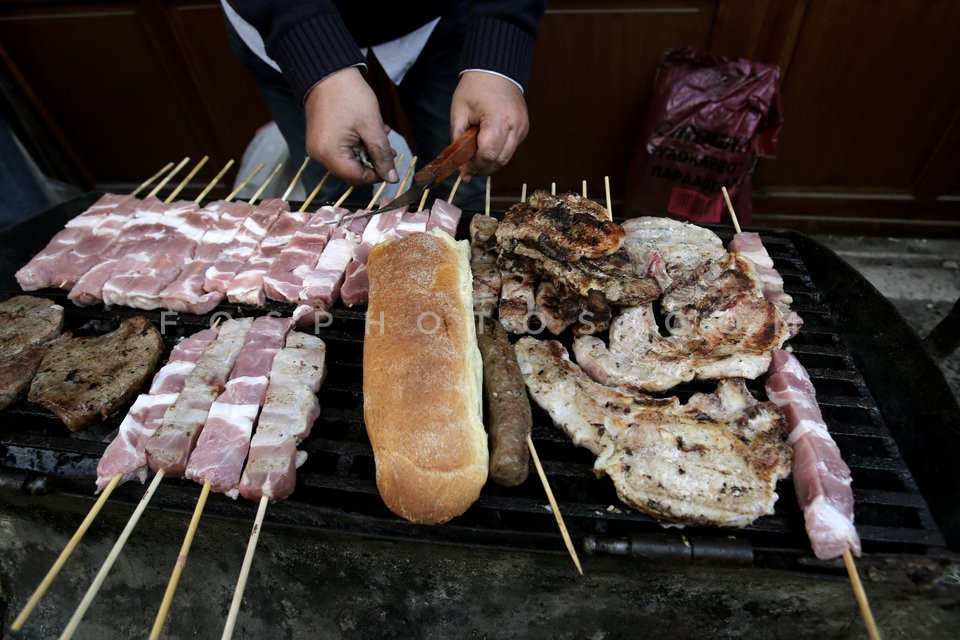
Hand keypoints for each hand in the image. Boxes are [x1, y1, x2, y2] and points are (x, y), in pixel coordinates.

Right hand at [304, 67, 398, 184]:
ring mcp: (318, 147)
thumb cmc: (349, 95)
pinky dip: (356, 145)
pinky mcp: (320, 139)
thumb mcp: (372, 126)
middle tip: (388, 149)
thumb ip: (382, 154)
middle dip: (372, 162)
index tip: (390, 163)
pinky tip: (369, 132)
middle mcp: (319, 155)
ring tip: (382, 136)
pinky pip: (340, 150)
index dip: (376, 174)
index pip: (357, 178)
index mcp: (330, 153)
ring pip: (348, 161)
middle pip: (351, 172)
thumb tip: (391, 178)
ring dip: (367, 152)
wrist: (328, 71)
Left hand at [450, 71, 528, 179]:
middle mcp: (516, 125)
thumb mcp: (459, 113)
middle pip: (500, 160)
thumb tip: (462, 169)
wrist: (496, 70)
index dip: (474, 166)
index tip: (463, 170)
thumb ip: (458, 142)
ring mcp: (522, 127)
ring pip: (506, 158)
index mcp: (499, 119)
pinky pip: (510, 149)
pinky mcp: (524, 128)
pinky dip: (497, 153)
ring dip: (490, 163)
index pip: (488, 154)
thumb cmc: (475, 88)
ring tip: (475, 158)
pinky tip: (486, 146)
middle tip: (467, 169)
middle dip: (482, 168)